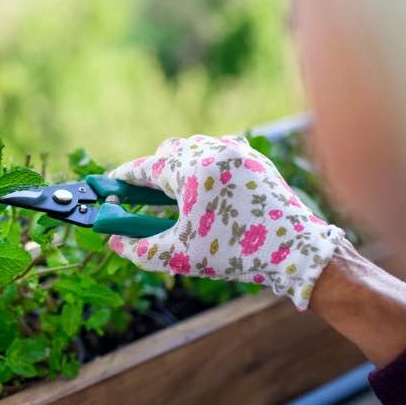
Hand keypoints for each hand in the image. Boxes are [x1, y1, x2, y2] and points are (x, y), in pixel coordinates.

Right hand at [107, 135, 343, 308]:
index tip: (109, 187)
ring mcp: (238, 151)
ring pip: (195, 149)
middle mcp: (214, 150)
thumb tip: (115, 242)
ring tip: (178, 198)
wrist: (295, 252)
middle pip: (168, 151)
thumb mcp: (178, 255)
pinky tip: (208, 194)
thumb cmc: (235, 253)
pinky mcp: (256, 159)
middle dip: (153, 172)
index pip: (145, 167)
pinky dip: (206, 167)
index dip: (123, 178)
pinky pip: (220, 153)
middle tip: (143, 198)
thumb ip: (138, 248)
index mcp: (192, 169)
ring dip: (179, 167)